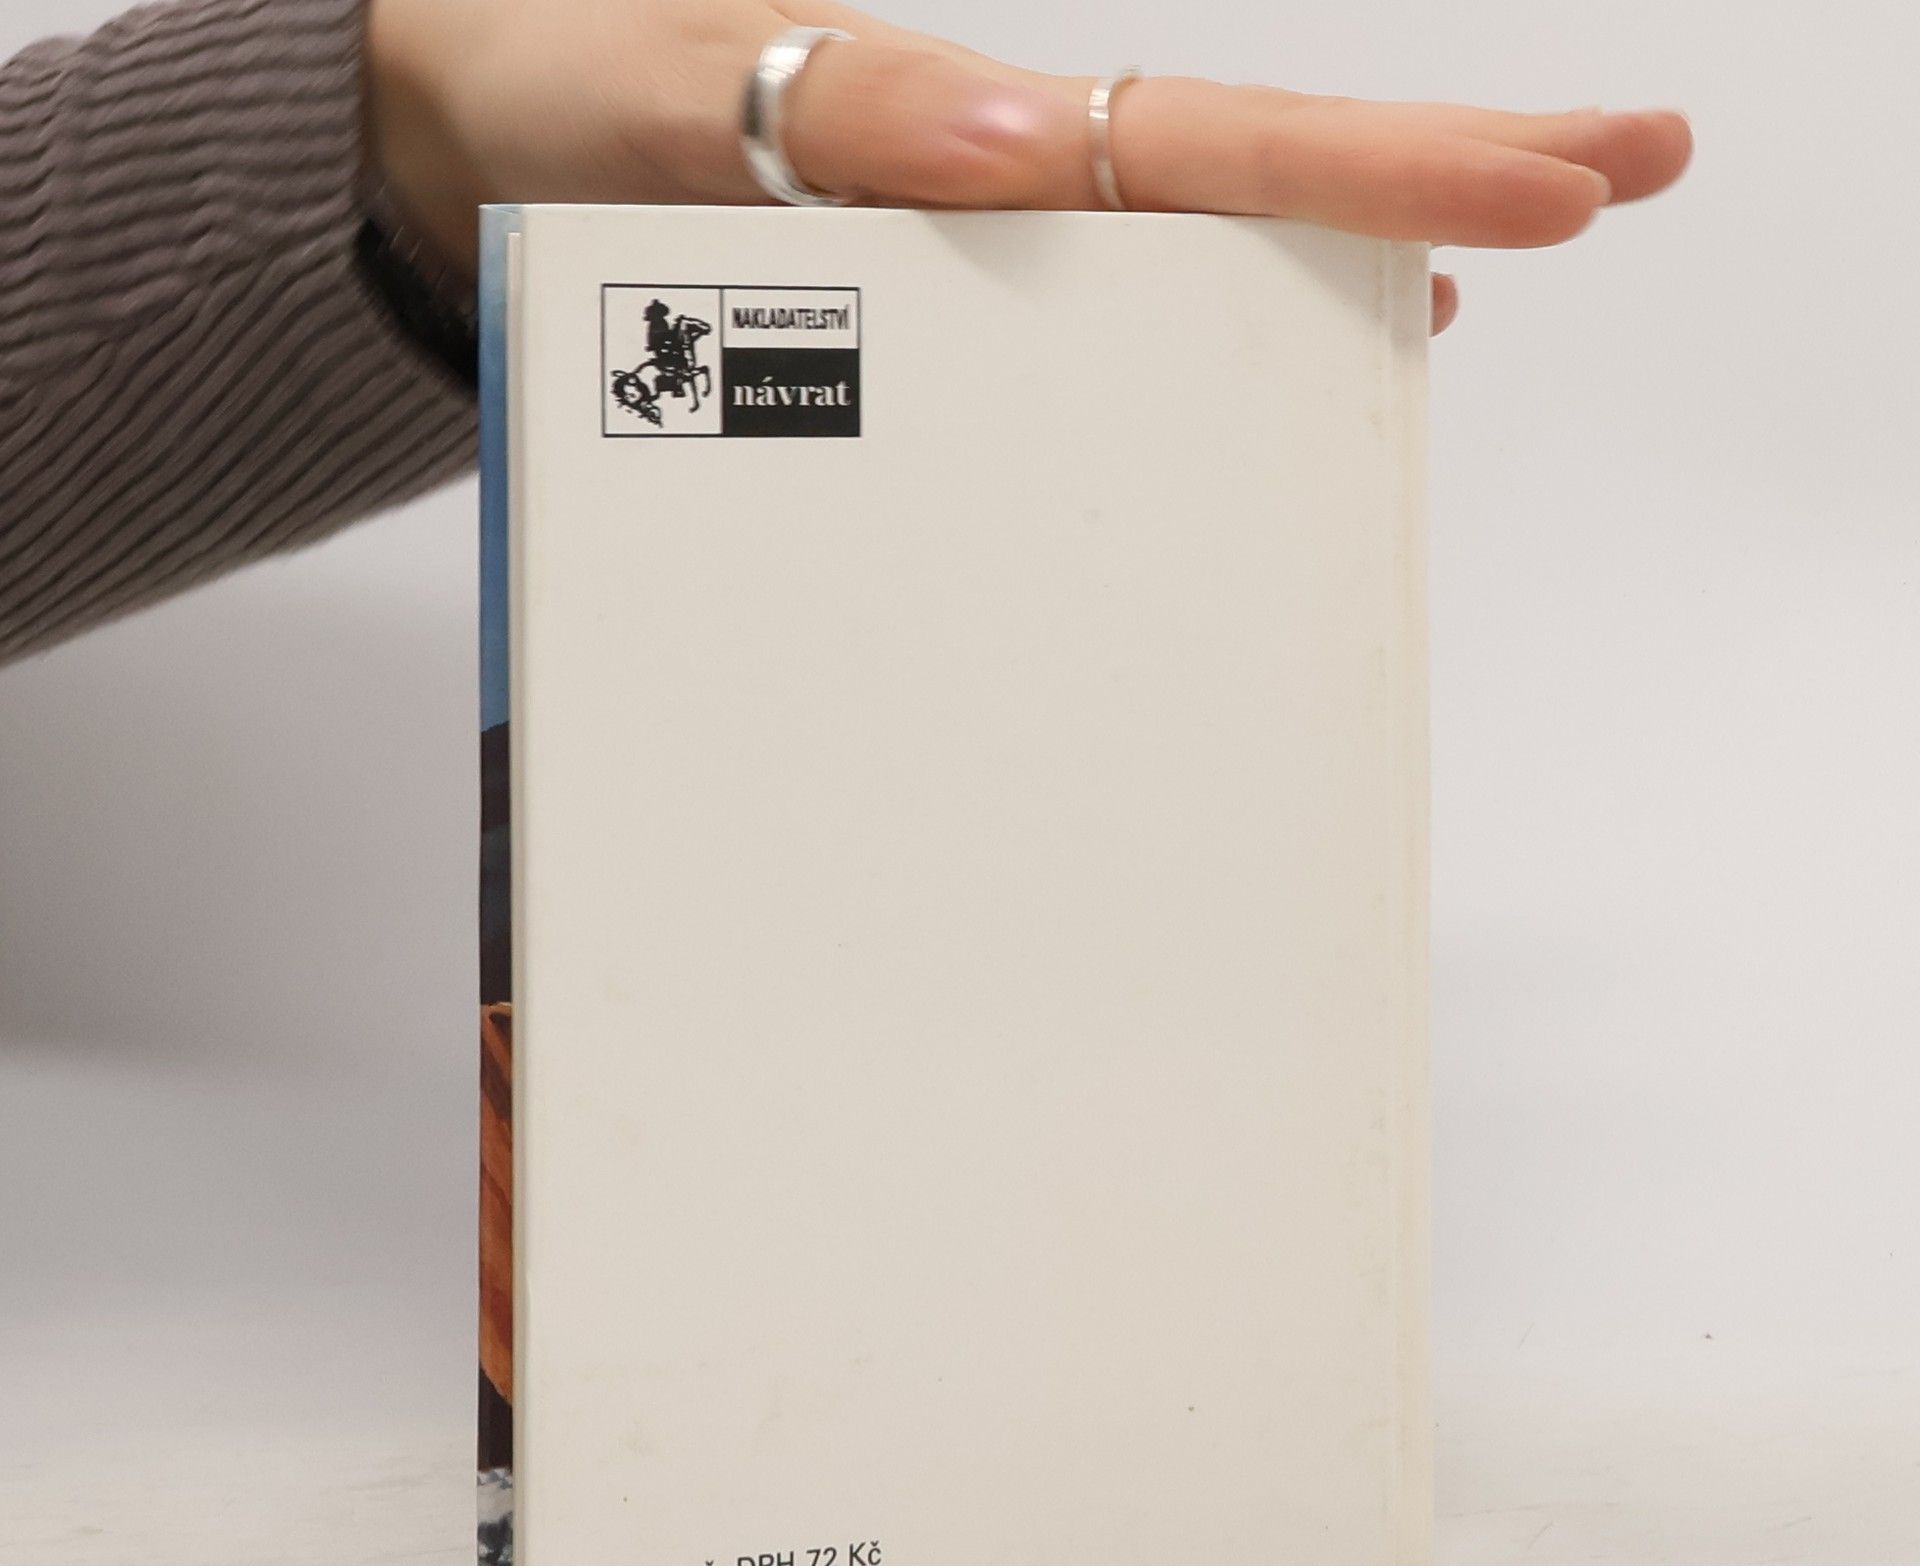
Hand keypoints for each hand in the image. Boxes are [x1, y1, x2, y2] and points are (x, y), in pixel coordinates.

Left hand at [364, 0, 1691, 334]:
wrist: (464, 165)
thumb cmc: (549, 108)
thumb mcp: (669, 100)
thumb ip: (836, 112)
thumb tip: (1031, 141)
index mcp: (963, 117)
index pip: (1214, 145)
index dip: (1388, 168)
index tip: (1561, 182)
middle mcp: (995, 180)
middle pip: (1247, 182)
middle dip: (1437, 176)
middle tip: (1623, 172)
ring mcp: (976, 254)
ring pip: (1190, 255)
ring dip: (1344, 256)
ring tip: (1484, 270)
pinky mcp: (928, 310)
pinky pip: (1094, 331)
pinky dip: (1199, 336)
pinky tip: (1268, 354)